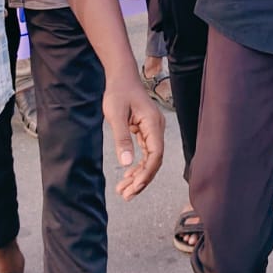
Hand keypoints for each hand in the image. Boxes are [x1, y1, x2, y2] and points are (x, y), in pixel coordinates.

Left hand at [103, 73, 165, 198]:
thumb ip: (122, 139)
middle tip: (126, 195)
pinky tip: (127, 175)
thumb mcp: (116, 115)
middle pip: (154, 160)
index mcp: (153, 124)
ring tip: (124, 190)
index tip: (134, 186)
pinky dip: (138, 165)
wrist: (121, 76)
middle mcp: (157, 128)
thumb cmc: (118, 92)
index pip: (156, 155)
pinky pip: (146, 152)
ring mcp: (153, 130)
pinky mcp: (146, 130)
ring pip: (150, 159)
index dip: (146, 173)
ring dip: (139, 175)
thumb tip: (125, 163)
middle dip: (141, 179)